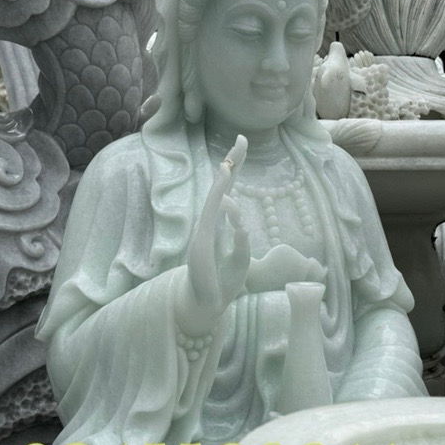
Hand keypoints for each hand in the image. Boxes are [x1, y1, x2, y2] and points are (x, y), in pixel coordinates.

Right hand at [181, 136, 250, 332]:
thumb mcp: (239, 258)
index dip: (235, 168)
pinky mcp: (202, 242)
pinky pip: (212, 218)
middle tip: (242, 139)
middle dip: (232, 163)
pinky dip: (220, 203)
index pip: (229, 190)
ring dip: (225, 179)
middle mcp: (211, 222)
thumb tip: (239, 220)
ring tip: (232, 160)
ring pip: (216, 198)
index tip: (242, 145)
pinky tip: (227, 191)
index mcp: (220, 224)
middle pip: (222, 187)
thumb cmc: (223, 281)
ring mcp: (205, 231)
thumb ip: (240, 240)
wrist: (206, 304)